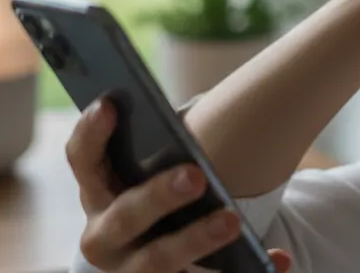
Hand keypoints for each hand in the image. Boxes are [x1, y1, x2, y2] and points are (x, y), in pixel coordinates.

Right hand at [66, 99, 292, 272]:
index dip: (91, 133)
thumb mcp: (138, 173)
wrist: (145, 258)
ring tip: (233, 220)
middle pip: (125, 216)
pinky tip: (278, 259)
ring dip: (196, 240)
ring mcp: (131, 271)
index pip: (82, 158)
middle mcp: (103, 237)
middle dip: (158, 196)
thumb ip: (152, 144)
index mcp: (95, 193)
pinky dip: (246, 272)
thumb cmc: (148, 195)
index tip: (111, 105)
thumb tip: (185, 113)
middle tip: (196, 175)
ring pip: (158, 262)